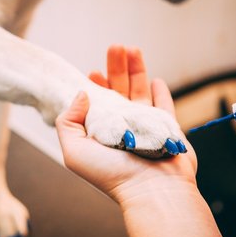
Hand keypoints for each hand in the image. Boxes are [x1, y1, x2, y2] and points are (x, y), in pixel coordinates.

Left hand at [55, 45, 196, 205]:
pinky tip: (156, 79)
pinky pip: (164, 105)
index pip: (95, 104)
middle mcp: (122, 128)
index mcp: (100, 132)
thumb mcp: (74, 150)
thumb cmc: (111, 174)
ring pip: (140, 92)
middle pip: (118, 91)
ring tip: (132, 49)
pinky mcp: (166, 128)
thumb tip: (82, 94)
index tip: (91, 70)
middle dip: (116, 68)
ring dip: (136, 70)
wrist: (152, 189)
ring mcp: (145, 127)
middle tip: (115, 47)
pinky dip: (159, 91)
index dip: (93, 86)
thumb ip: (68, 121)